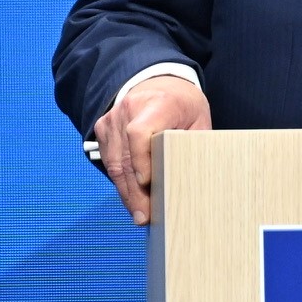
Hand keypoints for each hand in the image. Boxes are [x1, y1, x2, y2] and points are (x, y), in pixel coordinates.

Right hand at [92, 72, 210, 225]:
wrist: (159, 85)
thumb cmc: (184, 106)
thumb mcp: (198, 121)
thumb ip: (193, 146)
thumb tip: (193, 182)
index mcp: (158, 104)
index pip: (139, 132)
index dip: (140, 160)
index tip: (147, 182)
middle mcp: (130, 108)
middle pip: (125, 156)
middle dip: (134, 191)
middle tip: (144, 217)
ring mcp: (113, 119)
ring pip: (113, 163)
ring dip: (126, 192)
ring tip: (139, 215)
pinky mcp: (103, 128)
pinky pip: (108, 161)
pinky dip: (120, 182)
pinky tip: (132, 200)